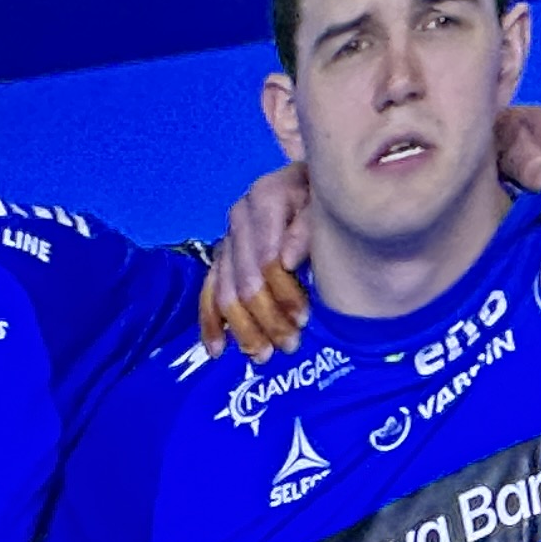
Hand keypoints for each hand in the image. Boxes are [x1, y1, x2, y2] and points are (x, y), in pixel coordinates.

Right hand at [199, 164, 311, 358]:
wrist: (318, 185)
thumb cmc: (330, 197)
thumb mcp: (327, 203)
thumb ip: (309, 226)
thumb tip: (287, 261)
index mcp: (266, 197)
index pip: (267, 257)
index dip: (285, 291)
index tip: (305, 318)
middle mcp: (240, 216)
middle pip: (245, 278)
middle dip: (267, 316)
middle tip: (290, 345)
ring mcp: (229, 237)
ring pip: (227, 290)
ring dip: (244, 327)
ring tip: (263, 355)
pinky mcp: (224, 256)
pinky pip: (210, 291)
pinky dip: (212, 321)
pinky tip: (218, 349)